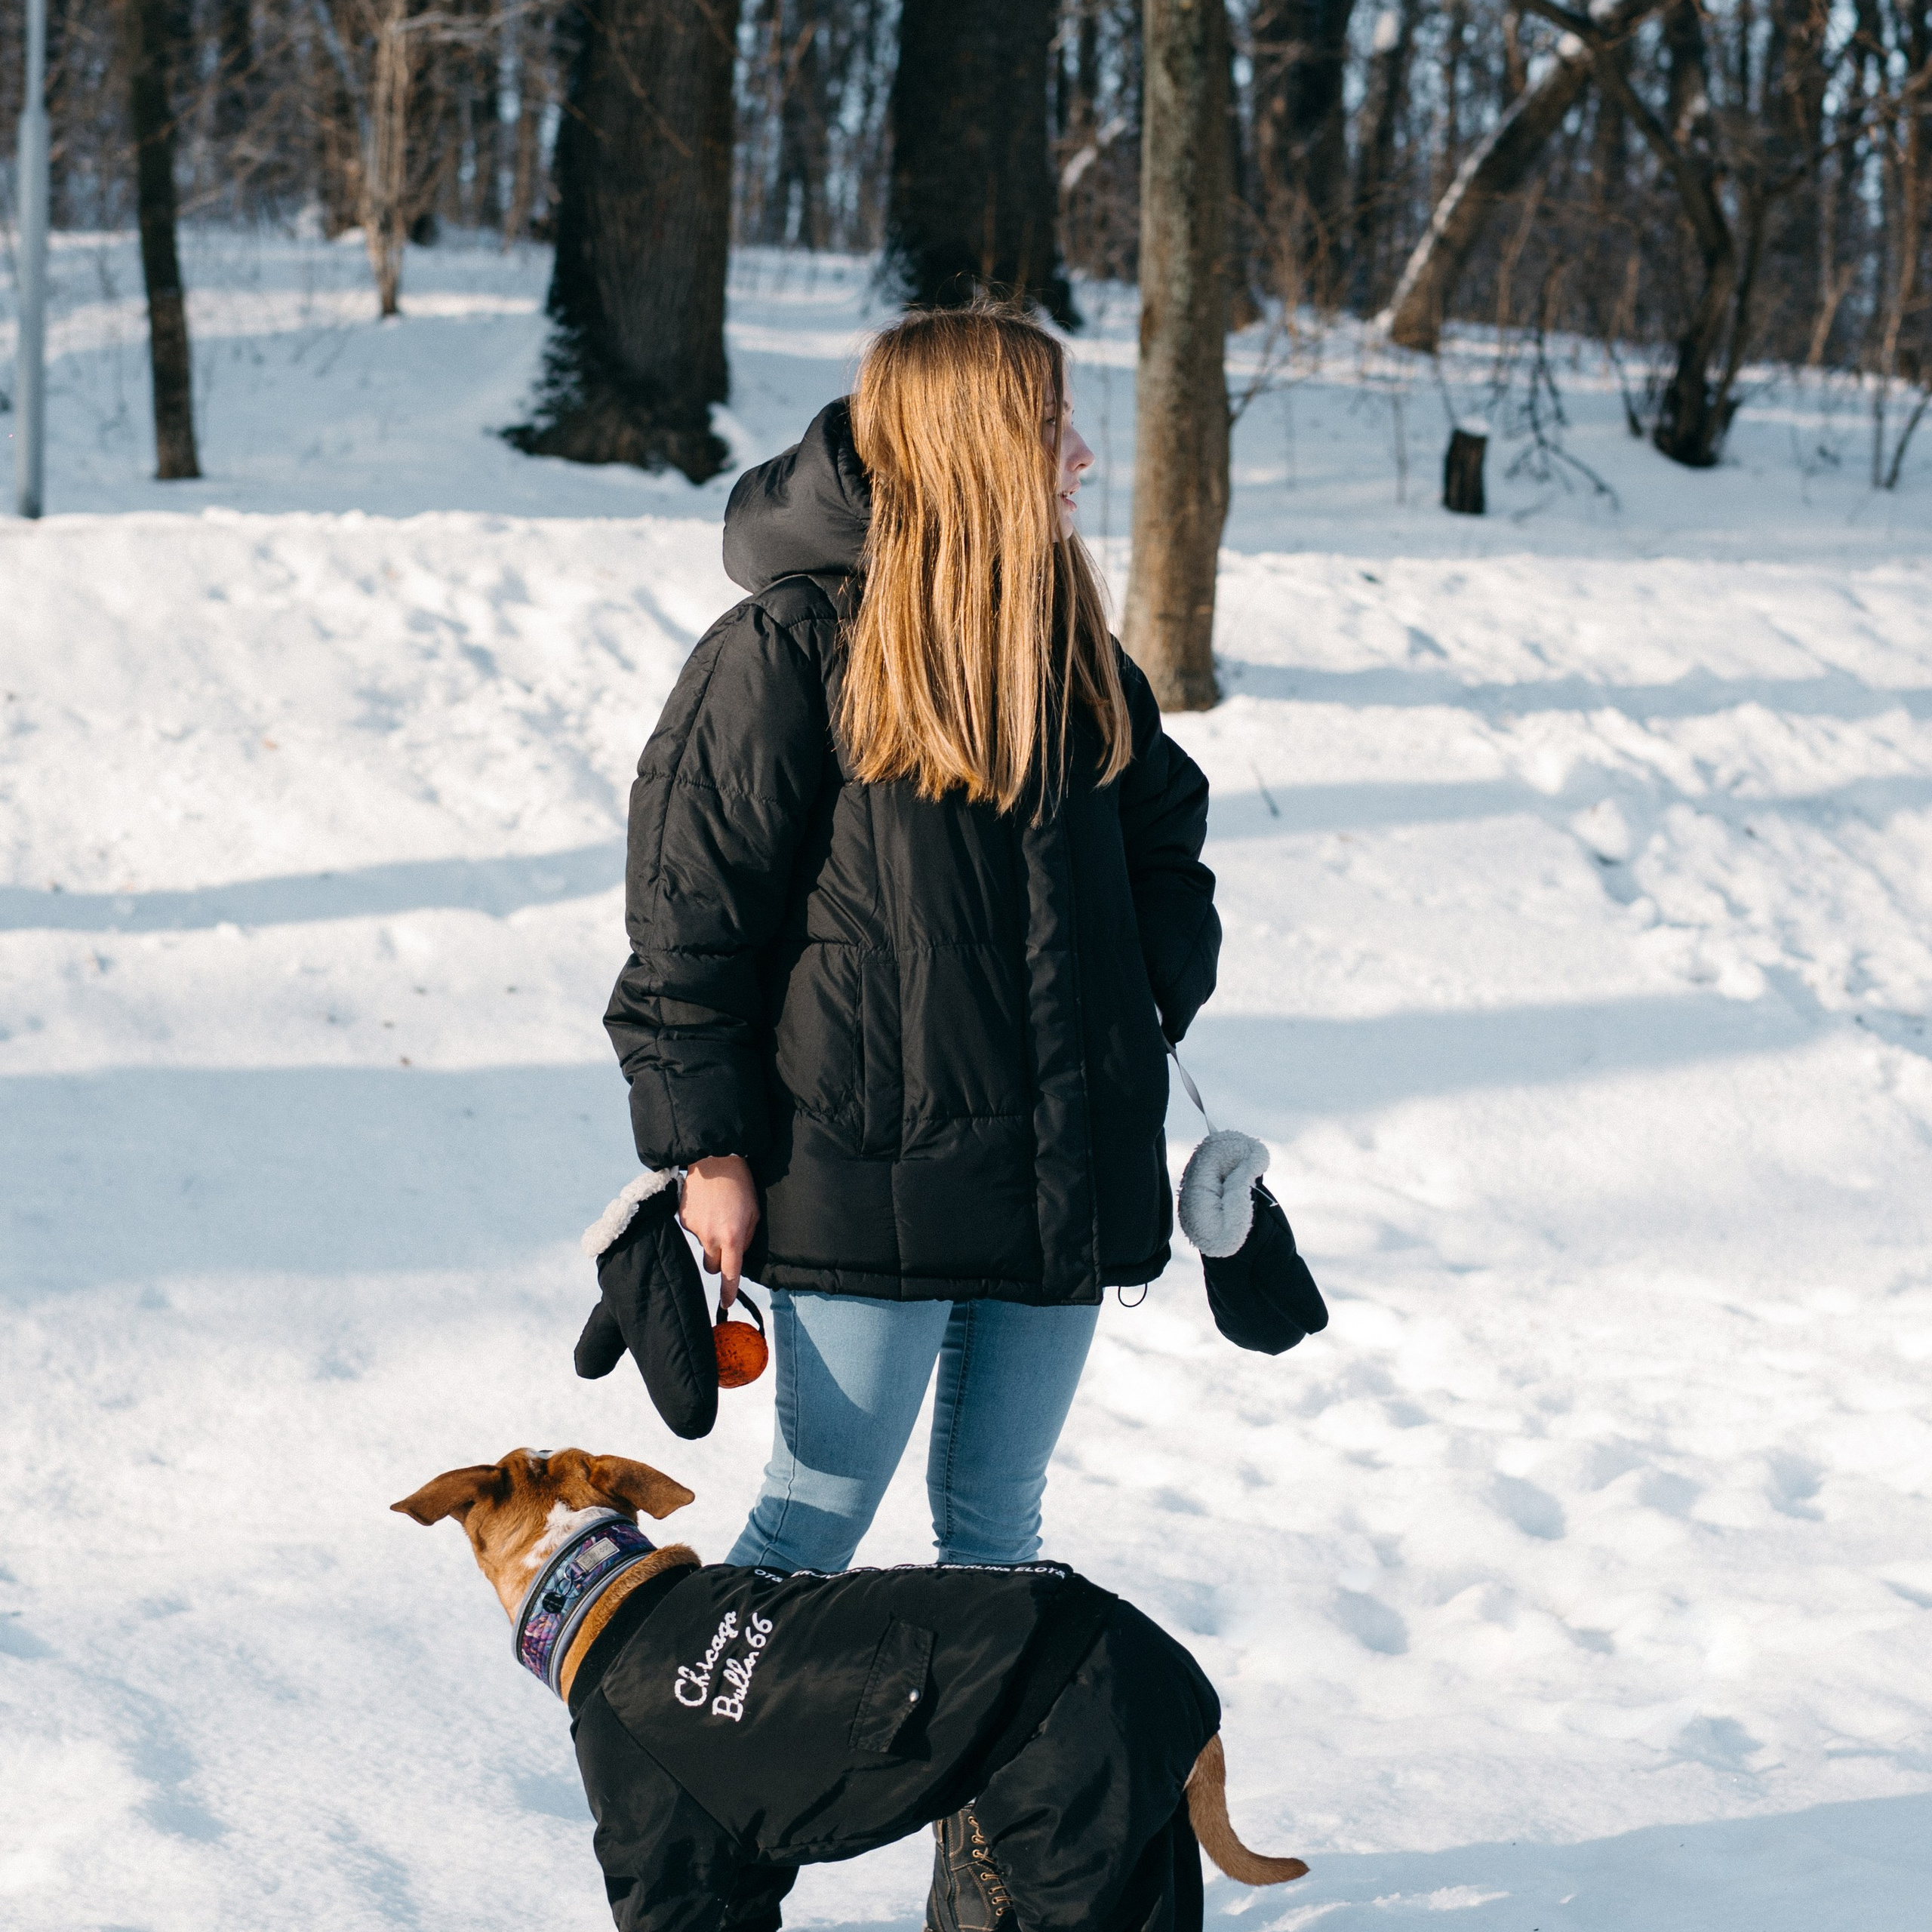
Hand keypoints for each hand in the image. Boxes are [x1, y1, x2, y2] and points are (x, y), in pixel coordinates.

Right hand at [679, 1155, 758, 1306]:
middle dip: (718, 1260)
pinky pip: (692, 1228)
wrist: (714, 1159)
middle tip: (724, 1241)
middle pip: (711, 1266)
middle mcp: (712, 1238)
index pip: (730, 1274)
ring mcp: (694, 1229)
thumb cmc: (740, 1184)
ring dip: (709, 1236)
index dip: (728, 1291)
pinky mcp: (682, 1219)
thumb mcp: (754, 1212)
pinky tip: (705, 1204)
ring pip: (702, 1246)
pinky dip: (699, 1221)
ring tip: (716, 1210)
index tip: (726, 1303)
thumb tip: (737, 1253)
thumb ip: (747, 1238)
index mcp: (733, 1238)